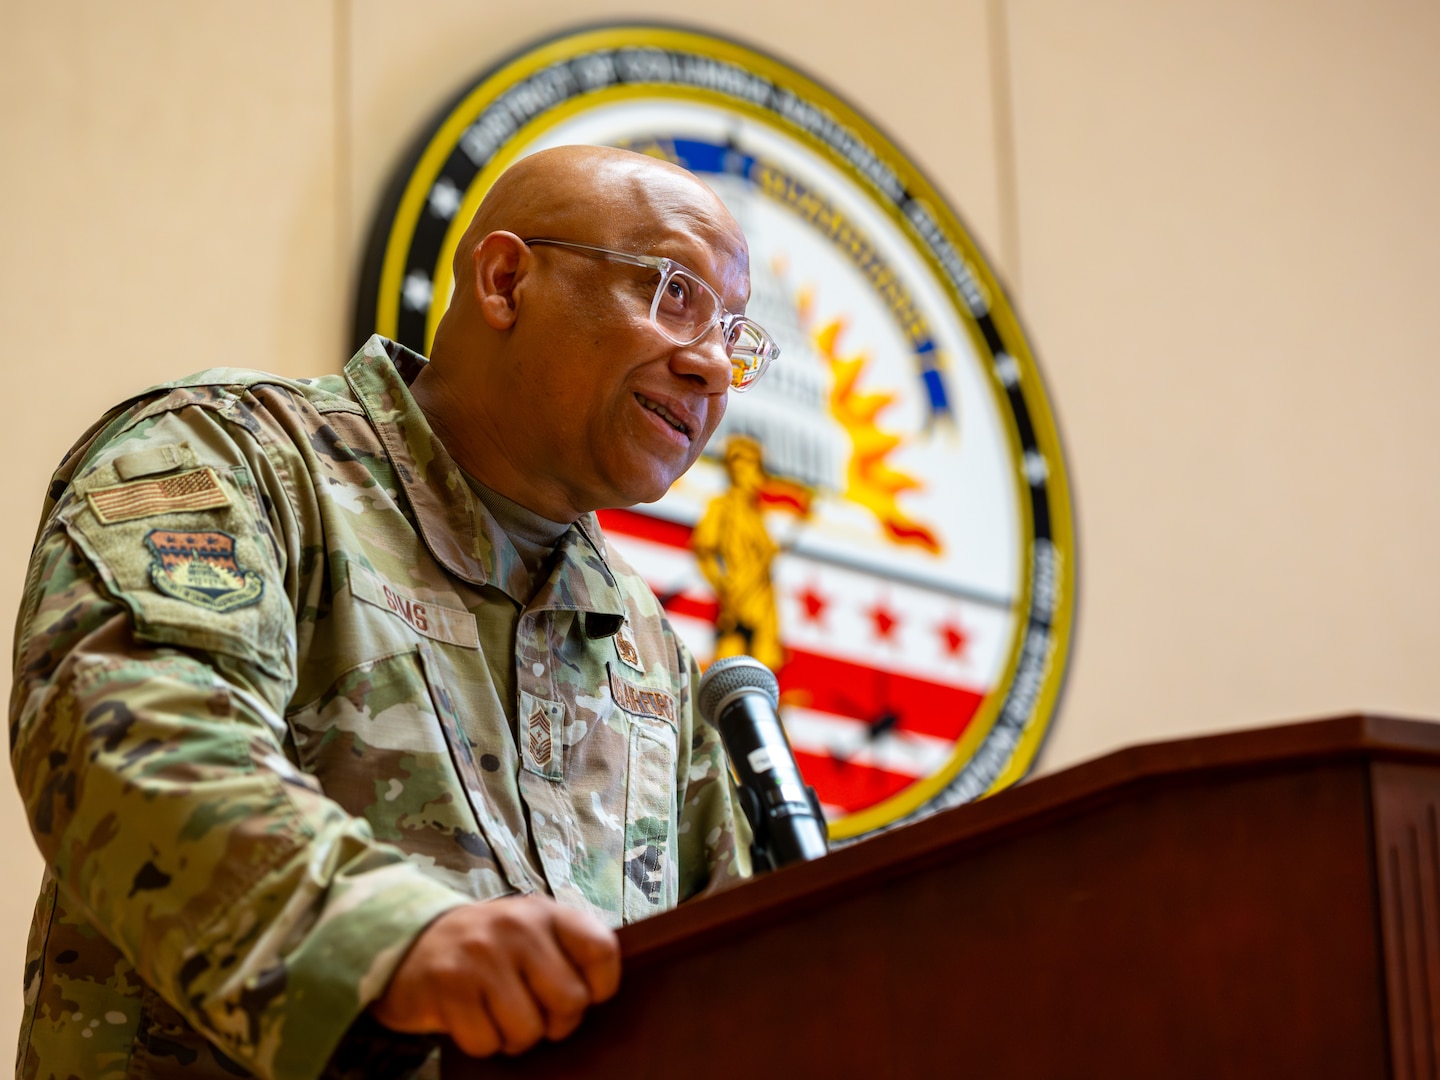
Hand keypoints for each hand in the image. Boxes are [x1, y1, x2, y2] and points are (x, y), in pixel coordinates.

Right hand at [370, 895, 620, 1057]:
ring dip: (516, 1037)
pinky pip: (487, 1043)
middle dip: (556, 1022)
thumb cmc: (486, 948)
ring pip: (529, 1030)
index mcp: (545, 912)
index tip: (584, 995)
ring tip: (500, 1016)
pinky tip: (472, 1019)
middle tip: (536, 1013)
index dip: (601, 987)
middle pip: (570, 1001)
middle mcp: (516, 927)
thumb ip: (567, 951)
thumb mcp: (530, 931)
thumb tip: (601, 995)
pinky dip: (483, 1042)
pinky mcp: (448, 987)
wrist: (409, 942)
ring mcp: (481, 956)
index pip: (602, 951)